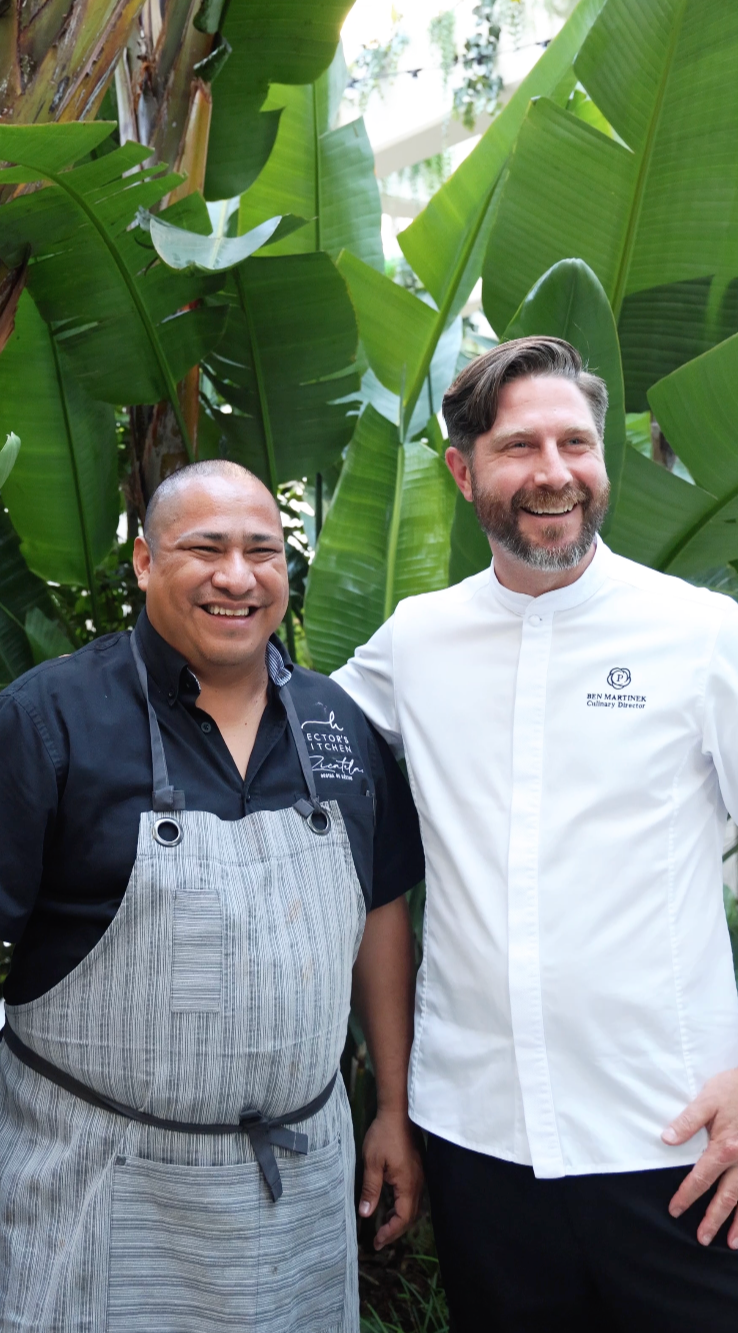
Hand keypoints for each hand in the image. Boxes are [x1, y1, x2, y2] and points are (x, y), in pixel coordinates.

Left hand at [358, 1108, 423, 1249]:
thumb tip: (365, 1213)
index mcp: (407, 1184)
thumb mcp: (372, 1162)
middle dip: (396, 1230)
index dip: (390, 1232)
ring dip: (400, 1219)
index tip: (377, 1241)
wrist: (399, 1112)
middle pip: (410, 1215)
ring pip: (413, 1206)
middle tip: (379, 1240)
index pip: (403, 1218)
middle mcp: (417, 1183)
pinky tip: (392, 1204)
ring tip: (385, 1226)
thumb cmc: (384, 1135)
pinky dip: (403, 1206)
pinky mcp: (418, 1168)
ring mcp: (420, 1175)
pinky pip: (413, 1195)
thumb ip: (370, 1189)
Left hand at [662, 1067, 737, 1245]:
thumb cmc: (736, 1087)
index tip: (675, 1210)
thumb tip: (665, 1139)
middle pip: (728, 1196)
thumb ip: (688, 1120)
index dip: (687, 1195)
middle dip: (714, 1219)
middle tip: (702, 1238)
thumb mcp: (708, 1098)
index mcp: (725, 1147)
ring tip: (731, 1244)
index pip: (702, 1177)